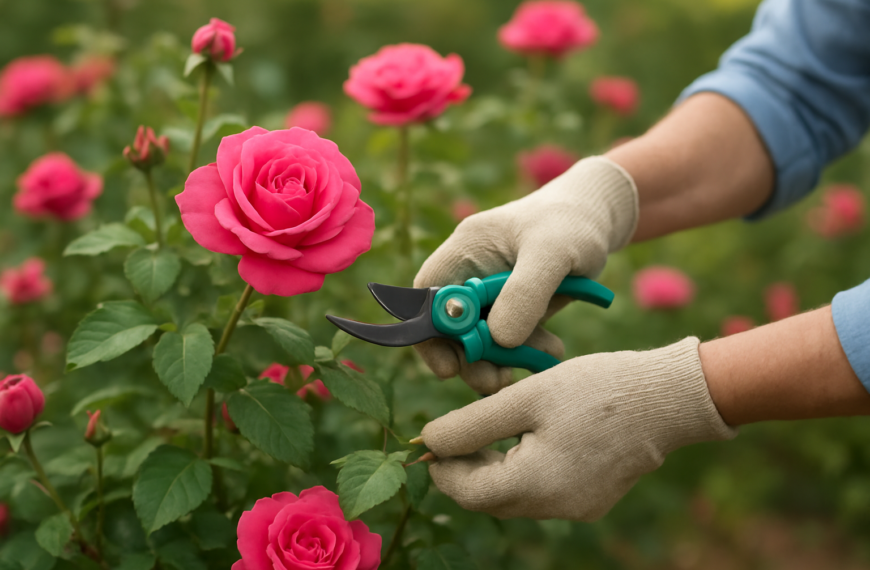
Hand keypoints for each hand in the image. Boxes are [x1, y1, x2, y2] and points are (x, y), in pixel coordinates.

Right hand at [414, 157, 637, 393]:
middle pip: (451, 327)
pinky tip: (551, 352)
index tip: (449, 367)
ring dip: (504, 360)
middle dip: (471, 358)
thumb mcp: (552, 252)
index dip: (430, 334)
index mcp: (465, 250)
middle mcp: (470, 273)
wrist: (599, 219)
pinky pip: (510, 340)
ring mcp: (492, 294)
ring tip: (540, 361)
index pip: (427, 296)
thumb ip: (525, 293)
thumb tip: (498, 338)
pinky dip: (527, 352)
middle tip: (496, 382)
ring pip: (481, 340)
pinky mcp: (516, 308)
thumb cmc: (572, 224)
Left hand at [419, 337, 735, 520]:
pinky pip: (541, 492)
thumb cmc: (596, 389)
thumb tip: (429, 441)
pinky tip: (526, 437)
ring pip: (514, 497)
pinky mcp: (592, 500)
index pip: (466, 493)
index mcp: (535, 485)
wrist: (667, 398)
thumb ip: (472, 424)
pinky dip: (523, 470)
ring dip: (493, 467)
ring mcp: (576, 507)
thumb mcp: (525, 397)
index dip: (441, 467)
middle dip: (465, 468)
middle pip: (488, 499)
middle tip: (456, 430)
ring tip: (489, 427)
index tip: (432, 437)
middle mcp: (554, 507)